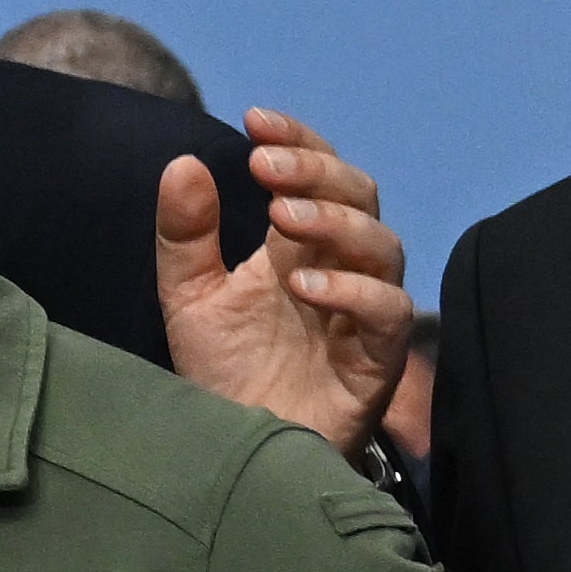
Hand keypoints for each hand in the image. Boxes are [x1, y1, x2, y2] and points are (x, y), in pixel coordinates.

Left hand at [156, 109, 409, 452]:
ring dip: (335, 223)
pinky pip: (388, 311)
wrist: (236, 450)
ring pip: (383, 245)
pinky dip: (352, 291)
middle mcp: (338, 269)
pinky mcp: (377, 357)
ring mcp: (362, 310)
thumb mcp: (188, 299)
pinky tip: (304, 286)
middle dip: (317, 172)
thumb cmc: (223, 372)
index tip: (255, 120)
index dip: (297, 144)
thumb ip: (185, 236)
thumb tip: (182, 164)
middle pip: (358, 197)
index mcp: (297, 247)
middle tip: (265, 166)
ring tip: (281, 218)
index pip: (315, 176)